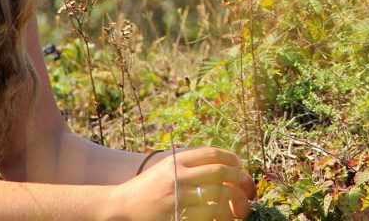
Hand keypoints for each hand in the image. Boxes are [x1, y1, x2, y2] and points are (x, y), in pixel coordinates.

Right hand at [101, 147, 254, 220]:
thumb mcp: (165, 167)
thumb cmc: (147, 187)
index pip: (212, 153)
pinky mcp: (179, 217)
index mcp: (176, 161)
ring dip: (235, 200)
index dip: (231, 157)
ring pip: (219, 197)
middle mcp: (178, 177)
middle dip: (239, 178)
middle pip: (220, 172)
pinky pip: (209, 217)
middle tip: (246, 185)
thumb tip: (220, 162)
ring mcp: (179, 198)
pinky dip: (222, 217)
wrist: (123, 205)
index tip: (239, 164)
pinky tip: (227, 217)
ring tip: (242, 204)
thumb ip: (188, 163)